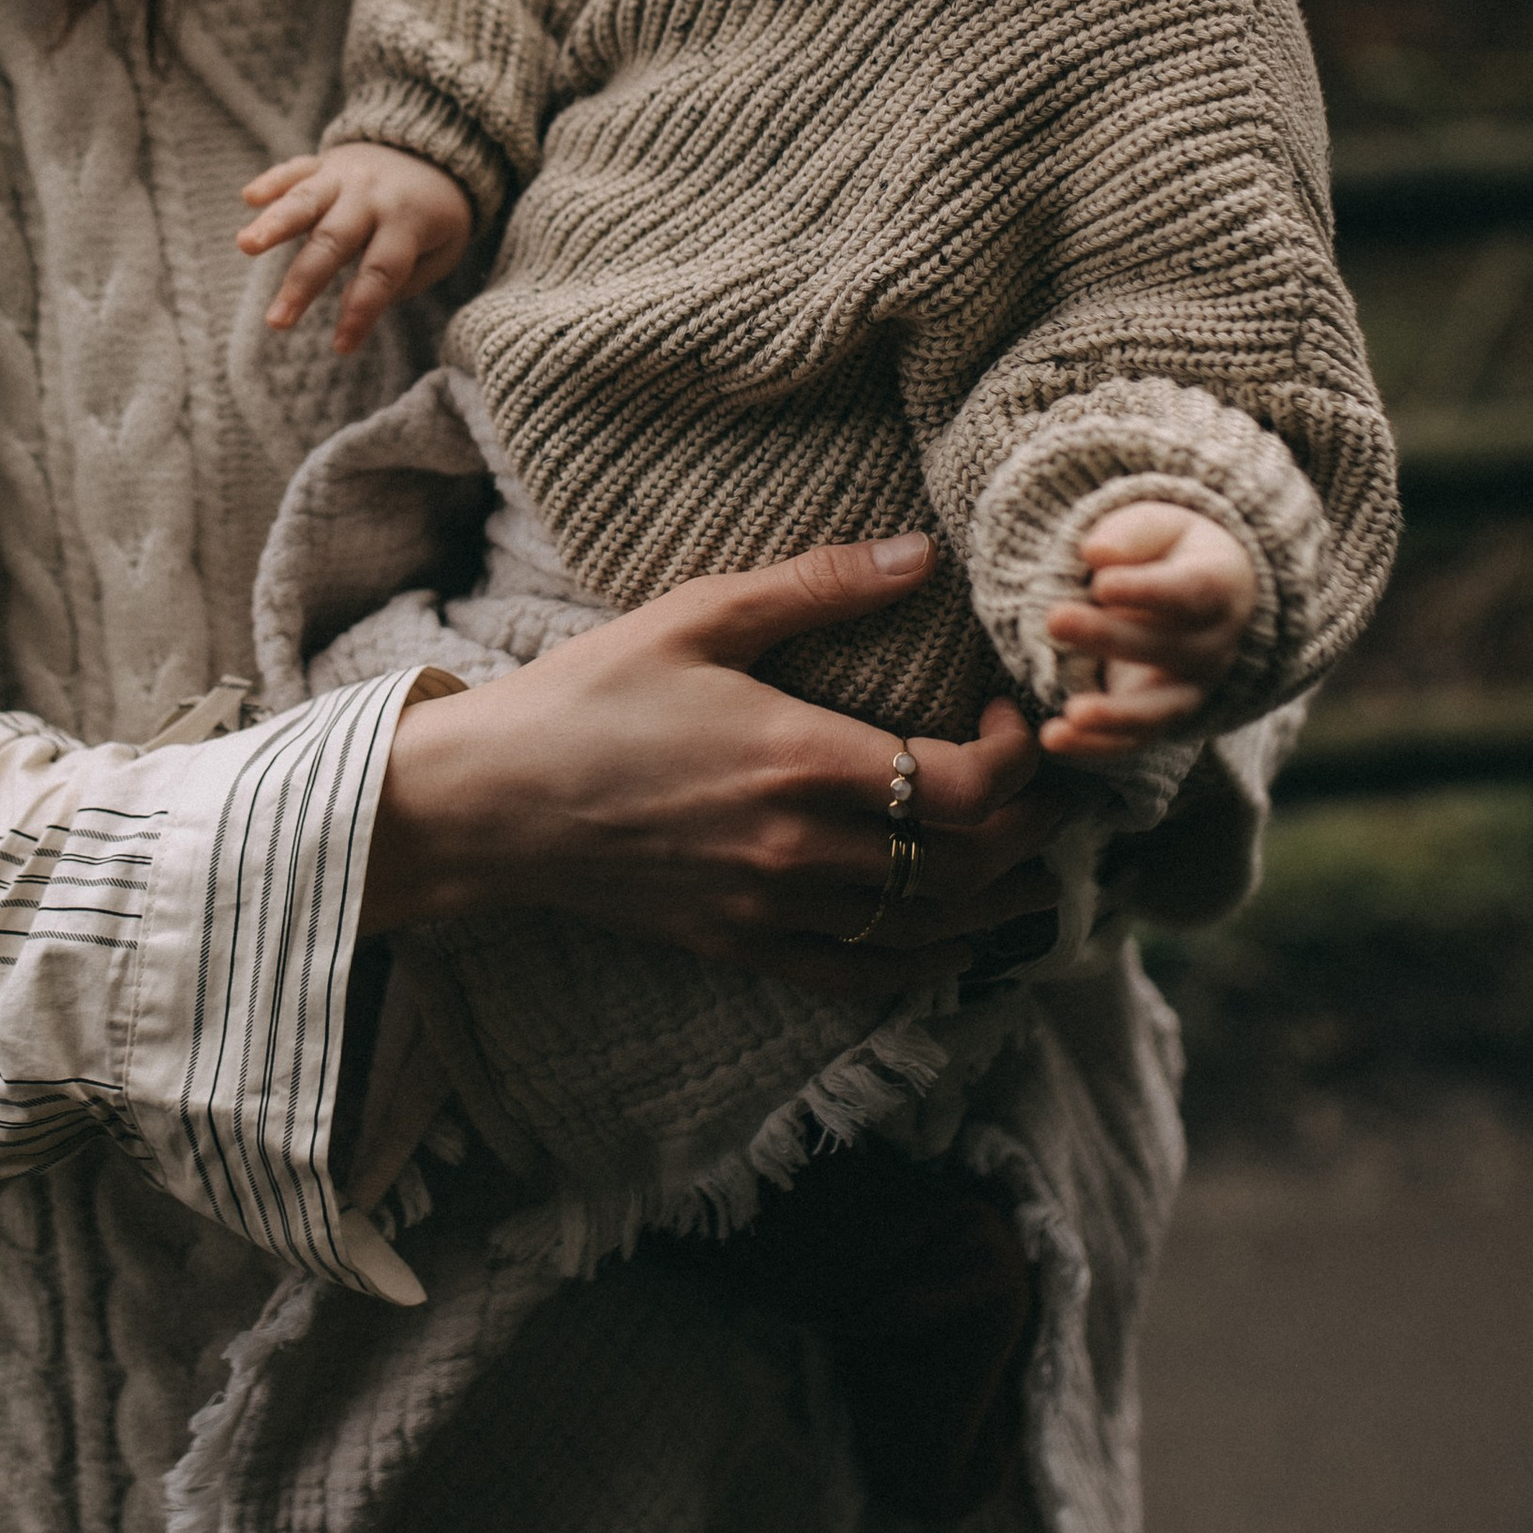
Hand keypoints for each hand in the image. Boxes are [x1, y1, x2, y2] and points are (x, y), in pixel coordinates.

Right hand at [239, 143, 475, 352]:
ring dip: (274, 223)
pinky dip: (272, 181)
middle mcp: (372, 196)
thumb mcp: (442, 250)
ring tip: (245, 244)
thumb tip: (354, 303)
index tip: (341, 347)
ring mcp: (344, 175)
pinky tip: (250, 198)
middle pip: (333, 241)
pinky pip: (294, 170)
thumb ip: (403, 279)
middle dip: (302, 283)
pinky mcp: (323, 162)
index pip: (381, 273)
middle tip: (276, 322)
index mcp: (407, 221)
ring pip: (306, 200)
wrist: (435, 152)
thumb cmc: (434, 216)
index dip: (361, 312)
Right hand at [367, 533, 1068, 998]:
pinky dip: (926, 967)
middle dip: (1029, 830)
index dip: (1015, 758)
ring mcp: (770, 907)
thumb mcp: (697, 616)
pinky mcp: (740, 945)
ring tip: (1034, 870)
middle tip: (1045, 790)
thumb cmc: (587, 696)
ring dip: (999, 903)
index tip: (1004, 714)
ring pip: (927, 929)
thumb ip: (817, 585)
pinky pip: (860, 979)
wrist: (487, 800)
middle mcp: (797, 846)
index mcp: (797, 757)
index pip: (964, 786)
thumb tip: (921, 552)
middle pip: (965, 863)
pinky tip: (955, 944)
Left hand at [1040, 499, 1258, 758]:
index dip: (1147, 590)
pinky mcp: (1160, 717)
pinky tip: (1055, 738)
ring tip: (1071, 714)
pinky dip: (1096, 746)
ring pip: (1158, 709)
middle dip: (1109, 637)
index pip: (1190, 592)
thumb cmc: (1171, 553)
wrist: (1204, 597)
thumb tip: (1097, 553)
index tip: (1102, 584)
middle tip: (1054, 619)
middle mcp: (1213, 646)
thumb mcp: (1159, 526)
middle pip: (1165, 648)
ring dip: (1114, 715)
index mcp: (1221, 588)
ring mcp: (1190, 688)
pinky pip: (1133, 740)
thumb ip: (1131, 535)